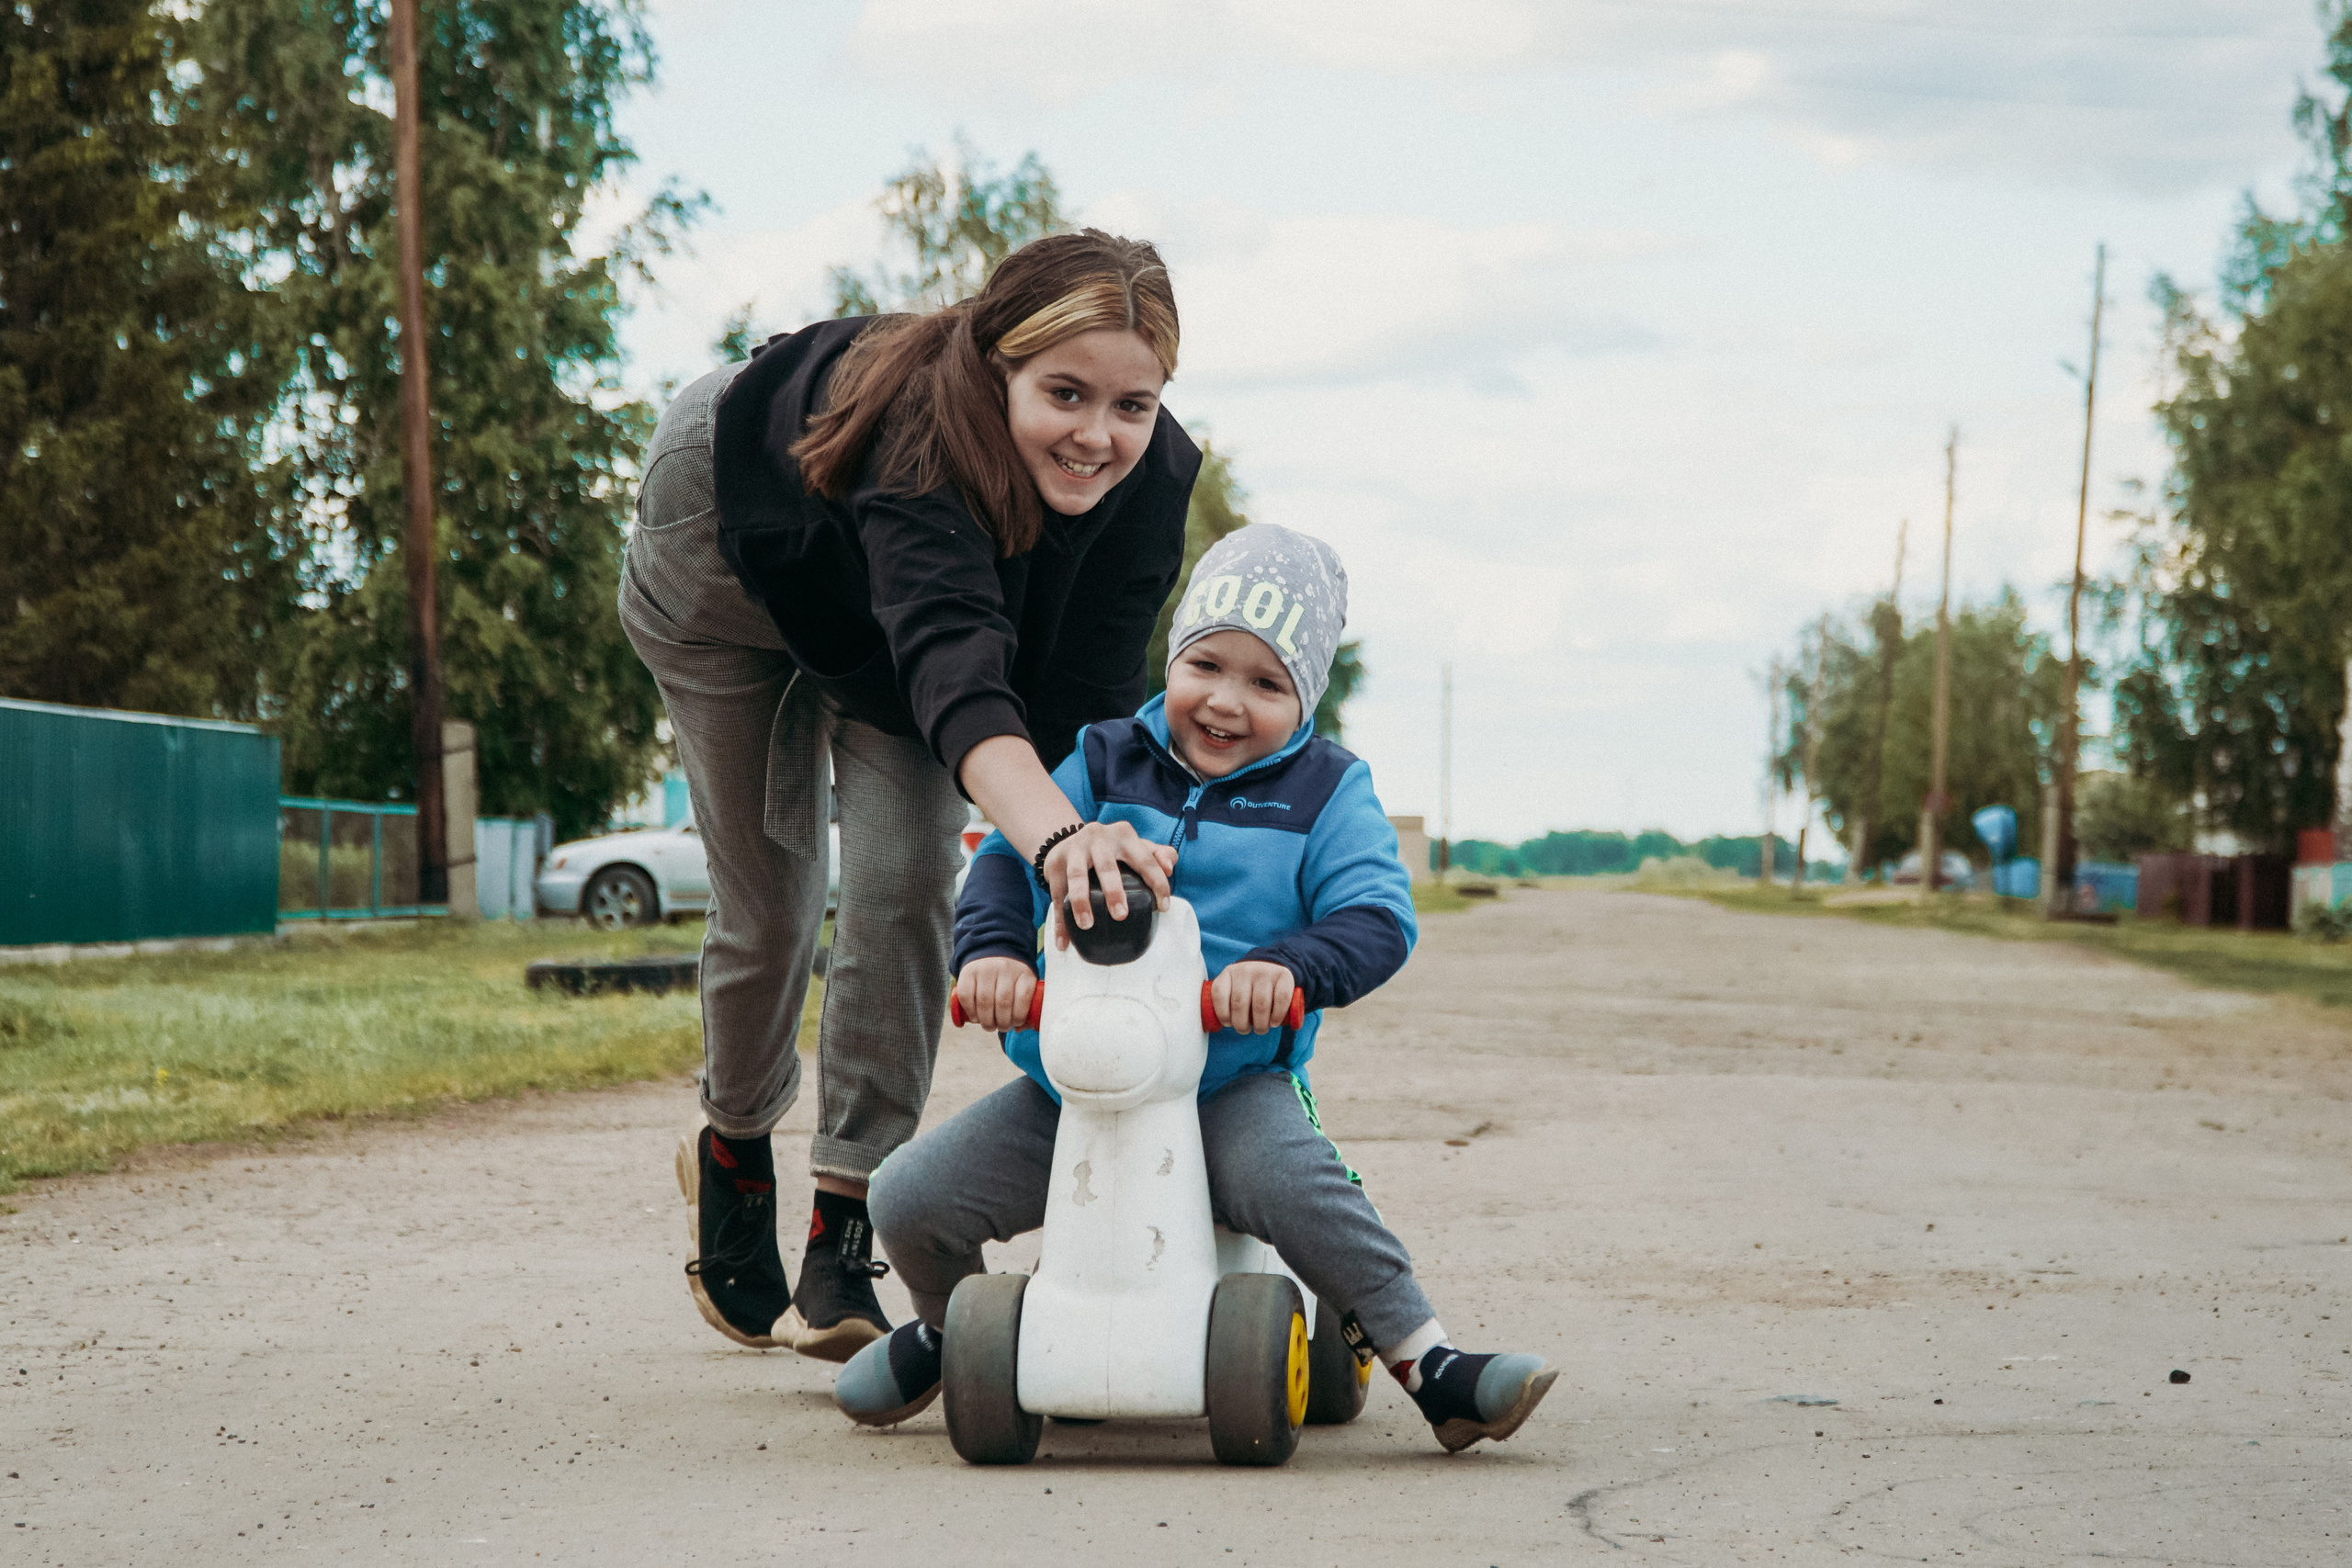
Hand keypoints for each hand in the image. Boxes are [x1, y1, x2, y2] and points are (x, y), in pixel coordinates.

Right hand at [954, 956, 1038, 1032]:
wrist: (993, 949)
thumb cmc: (1012, 975)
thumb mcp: (1024, 983)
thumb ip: (1026, 1005)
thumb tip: (1019, 1028)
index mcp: (1023, 972)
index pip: (1023, 997)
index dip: (1019, 1016)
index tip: (1016, 1024)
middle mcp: (1005, 968)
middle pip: (1003, 1002)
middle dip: (1002, 1022)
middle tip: (1001, 1027)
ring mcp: (986, 969)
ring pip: (984, 1001)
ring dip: (986, 1020)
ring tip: (989, 1026)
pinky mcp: (969, 972)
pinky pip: (967, 996)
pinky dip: (970, 1011)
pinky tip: (975, 1017)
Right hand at [1041, 821, 1176, 946]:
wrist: (1068, 839)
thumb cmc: (1112, 850)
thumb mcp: (1135, 846)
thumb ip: (1158, 855)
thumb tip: (1169, 868)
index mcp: (1123, 835)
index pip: (1145, 859)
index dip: (1157, 883)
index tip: (1163, 908)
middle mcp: (1098, 838)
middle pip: (1107, 866)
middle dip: (1113, 891)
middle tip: (1120, 915)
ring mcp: (1074, 850)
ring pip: (1076, 876)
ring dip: (1080, 902)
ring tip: (1087, 925)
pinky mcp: (1055, 865)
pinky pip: (1057, 895)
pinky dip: (1059, 922)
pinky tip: (1062, 942)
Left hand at [1210, 961, 1297, 1035]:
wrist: (1271, 965)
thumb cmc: (1248, 986)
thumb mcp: (1232, 985)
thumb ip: (1223, 1001)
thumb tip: (1209, 1026)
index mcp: (1228, 973)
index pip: (1219, 994)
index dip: (1222, 1014)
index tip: (1228, 1024)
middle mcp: (1245, 970)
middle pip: (1240, 1003)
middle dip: (1241, 1024)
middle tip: (1245, 1030)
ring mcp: (1265, 972)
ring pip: (1260, 1004)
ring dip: (1260, 1024)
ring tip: (1260, 1029)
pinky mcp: (1283, 975)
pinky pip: (1281, 999)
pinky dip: (1277, 1015)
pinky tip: (1274, 1022)